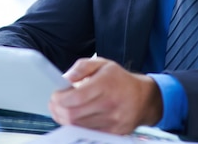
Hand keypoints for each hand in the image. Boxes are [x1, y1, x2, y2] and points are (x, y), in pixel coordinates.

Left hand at [48, 57, 162, 134]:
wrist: (143, 98)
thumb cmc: (119, 79)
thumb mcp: (102, 64)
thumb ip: (82, 67)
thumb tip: (66, 78)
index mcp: (105, 84)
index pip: (76, 97)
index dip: (59, 99)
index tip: (55, 95)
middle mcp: (110, 104)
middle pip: (74, 115)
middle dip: (58, 111)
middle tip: (53, 105)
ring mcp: (113, 121)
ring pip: (78, 127)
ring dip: (64, 120)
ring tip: (61, 111)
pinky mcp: (114, 133)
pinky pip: (89, 133)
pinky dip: (77, 127)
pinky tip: (73, 119)